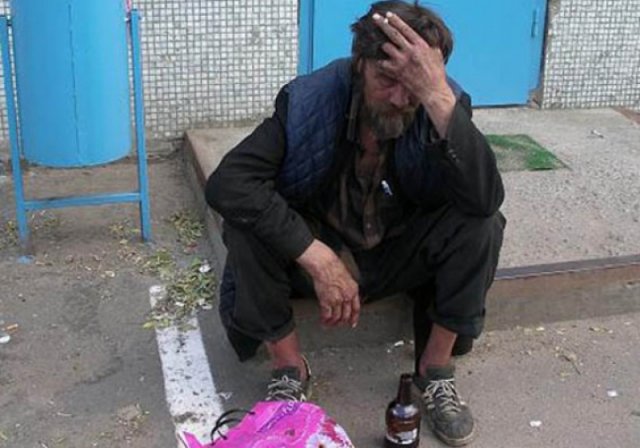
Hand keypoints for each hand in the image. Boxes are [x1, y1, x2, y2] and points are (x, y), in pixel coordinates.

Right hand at [297, 240, 360, 327]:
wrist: (325, 264)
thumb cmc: (334, 267)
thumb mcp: (347, 278)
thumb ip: (348, 289)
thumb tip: (346, 297)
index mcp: (353, 290)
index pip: (356, 308)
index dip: (354, 318)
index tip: (352, 323)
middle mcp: (346, 297)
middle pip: (346, 315)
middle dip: (342, 322)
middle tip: (338, 324)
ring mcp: (336, 300)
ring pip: (336, 317)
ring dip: (332, 322)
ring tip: (329, 324)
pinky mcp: (326, 301)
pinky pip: (327, 315)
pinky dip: (325, 319)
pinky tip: (323, 320)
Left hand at [373, 11, 454, 134]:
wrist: (432, 90)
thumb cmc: (436, 73)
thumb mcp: (436, 54)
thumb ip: (428, 44)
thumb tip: (424, 38)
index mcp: (420, 44)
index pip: (405, 29)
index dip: (396, 21)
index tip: (389, 15)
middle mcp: (410, 51)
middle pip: (392, 34)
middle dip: (382, 24)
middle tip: (375, 18)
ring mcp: (402, 61)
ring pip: (386, 47)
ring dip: (384, 46)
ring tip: (383, 45)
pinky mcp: (396, 72)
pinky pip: (383, 63)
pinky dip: (381, 62)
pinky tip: (381, 62)